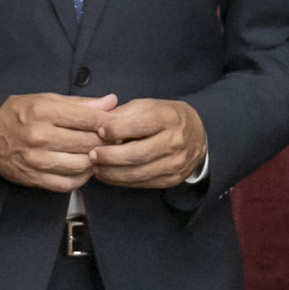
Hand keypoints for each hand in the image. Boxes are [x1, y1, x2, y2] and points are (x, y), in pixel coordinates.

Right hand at [0, 92, 113, 191]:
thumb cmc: (19, 114)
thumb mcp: (46, 100)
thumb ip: (80, 103)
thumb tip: (111, 102)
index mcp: (45, 111)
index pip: (90, 118)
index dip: (109, 122)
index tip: (114, 124)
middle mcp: (40, 136)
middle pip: (88, 142)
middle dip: (104, 142)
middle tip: (110, 140)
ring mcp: (37, 159)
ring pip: (81, 165)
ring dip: (94, 161)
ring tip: (95, 154)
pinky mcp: (34, 177)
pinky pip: (67, 184)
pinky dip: (80, 178)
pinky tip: (82, 169)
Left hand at [90, 98, 208, 187]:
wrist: (196, 134)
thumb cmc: (165, 117)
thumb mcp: (148, 106)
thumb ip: (124, 113)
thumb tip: (98, 122)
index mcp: (169, 118)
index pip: (140, 125)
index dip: (117, 129)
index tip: (100, 130)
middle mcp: (175, 141)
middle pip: (138, 153)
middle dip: (111, 156)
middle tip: (92, 154)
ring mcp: (175, 163)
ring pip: (138, 173)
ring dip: (112, 172)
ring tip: (95, 166)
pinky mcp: (171, 179)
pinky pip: (142, 183)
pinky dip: (121, 181)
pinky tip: (107, 175)